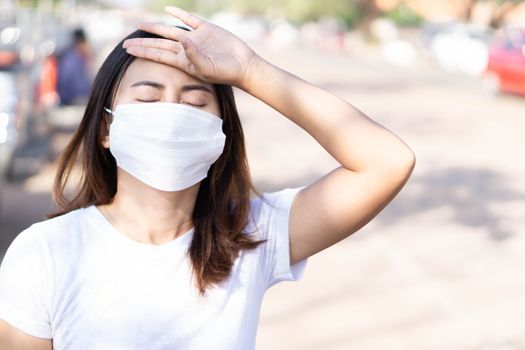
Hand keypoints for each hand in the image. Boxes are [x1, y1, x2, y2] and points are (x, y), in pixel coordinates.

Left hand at [123, 6, 259, 87]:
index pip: (158, 55)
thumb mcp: (207, 68)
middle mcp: (186, 50)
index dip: (143, 51)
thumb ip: (193, 55)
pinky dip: (178, 15)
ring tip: (140, 25)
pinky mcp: (206, 29)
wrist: (243, 66)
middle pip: (159, 44)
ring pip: (170, 32)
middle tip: (125, 42)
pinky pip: (189, 20)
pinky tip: (167, 11)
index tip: (127, 49)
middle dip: (143, 43)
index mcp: (183, 61)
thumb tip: (181, 40)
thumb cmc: (225, 72)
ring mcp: (195, 39)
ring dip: (155, 28)